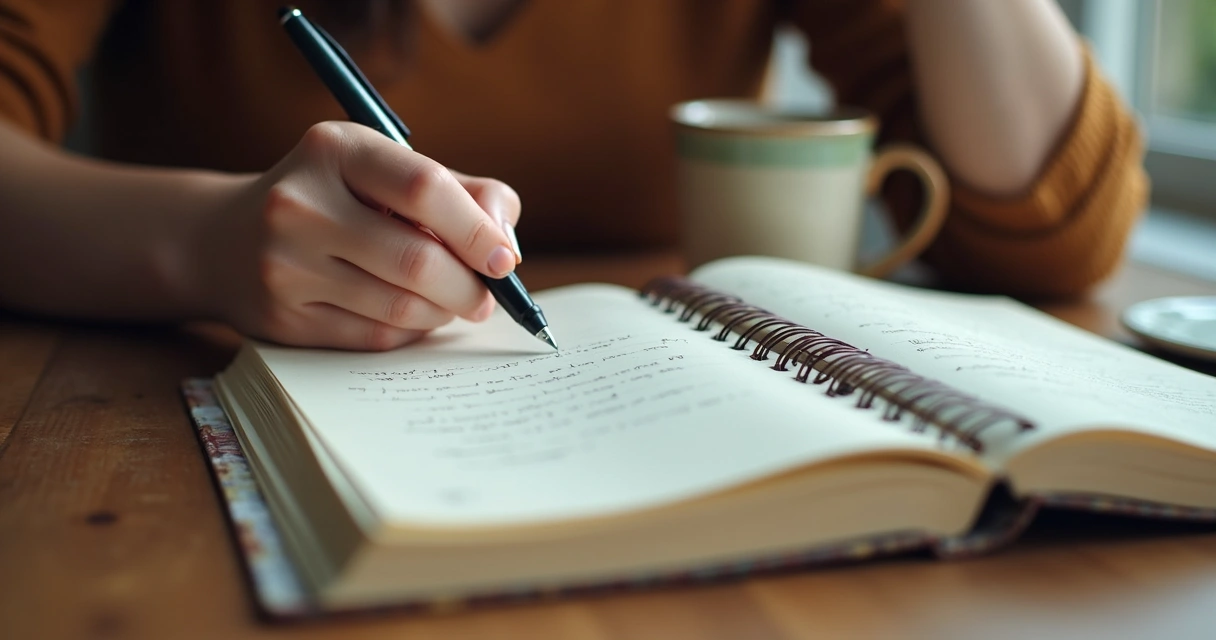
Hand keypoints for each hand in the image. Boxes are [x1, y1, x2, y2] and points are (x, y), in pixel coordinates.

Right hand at [199, 121, 521, 349]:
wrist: (221, 240)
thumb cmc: (334, 198)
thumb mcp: (385, 170)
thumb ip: (462, 192)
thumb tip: (504, 242)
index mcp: (334, 149)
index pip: (423, 188)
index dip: (476, 228)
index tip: (503, 259)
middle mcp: (300, 203)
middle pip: (417, 259)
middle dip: (468, 286)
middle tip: (486, 296)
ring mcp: (284, 265)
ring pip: (400, 307)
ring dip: (443, 312)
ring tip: (452, 302)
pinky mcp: (282, 319)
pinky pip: (375, 337)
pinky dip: (410, 330)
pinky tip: (412, 315)